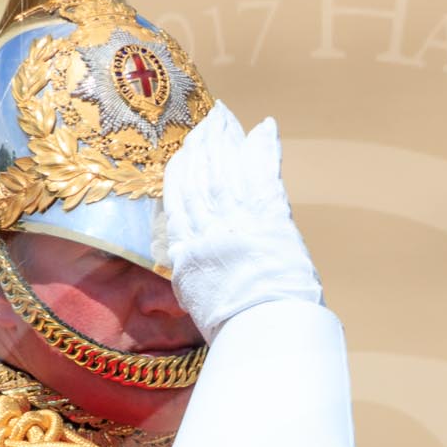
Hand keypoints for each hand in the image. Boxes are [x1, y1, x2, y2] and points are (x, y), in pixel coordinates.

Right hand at [163, 101, 323, 343]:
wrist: (260, 328)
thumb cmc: (231, 325)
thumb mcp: (196, 297)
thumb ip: (190, 269)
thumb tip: (185, 255)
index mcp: (185, 248)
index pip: (179, 197)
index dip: (183, 168)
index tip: (186, 149)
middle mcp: (207, 225)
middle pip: (202, 174)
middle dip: (204, 143)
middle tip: (210, 120)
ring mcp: (237, 216)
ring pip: (227, 166)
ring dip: (228, 139)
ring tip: (228, 118)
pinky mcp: (268, 213)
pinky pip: (263, 170)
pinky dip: (264, 147)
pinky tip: (265, 128)